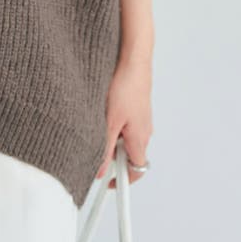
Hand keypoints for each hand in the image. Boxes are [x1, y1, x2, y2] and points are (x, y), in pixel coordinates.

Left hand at [95, 55, 152, 187]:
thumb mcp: (109, 121)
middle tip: (95, 146)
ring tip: (99, 120)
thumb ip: (104, 148)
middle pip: (129, 155)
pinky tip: (103, 109)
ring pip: (125, 137)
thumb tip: (99, 170)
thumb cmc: (125, 85)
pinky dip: (114, 122)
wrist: (132, 58)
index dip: (122, 180)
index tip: (108, 183)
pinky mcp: (137, 106)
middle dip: (112, 155)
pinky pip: (125, 122)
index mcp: (140, 139)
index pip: (136, 171)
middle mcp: (144, 131)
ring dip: (112, 136)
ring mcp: (141, 118)